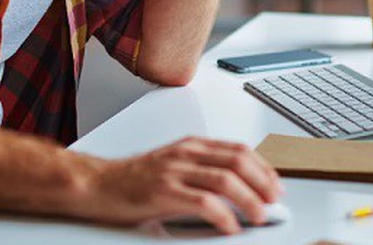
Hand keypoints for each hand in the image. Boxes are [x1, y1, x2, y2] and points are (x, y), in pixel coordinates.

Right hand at [78, 136, 283, 234]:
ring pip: (226, 179)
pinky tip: (230, 226)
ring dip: (249, 199)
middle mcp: (186, 154)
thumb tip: (235, 186)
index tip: (275, 185)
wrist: (97, 184)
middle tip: (273, 201)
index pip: (238, 149)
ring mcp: (175, 171)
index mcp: (191, 146)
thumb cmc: (133, 179)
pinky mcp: (164, 192)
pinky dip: (224, 216)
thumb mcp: (173, 165)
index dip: (263, 167)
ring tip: (258, 215)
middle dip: (263, 182)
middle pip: (238, 161)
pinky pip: (204, 202)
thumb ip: (201, 170)